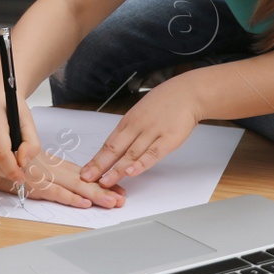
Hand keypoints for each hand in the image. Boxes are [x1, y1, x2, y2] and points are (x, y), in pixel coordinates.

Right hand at [0, 86, 41, 184]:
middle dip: (6, 171)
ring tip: (11, 165)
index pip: (0, 152)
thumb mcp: (28, 122)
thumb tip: (23, 163)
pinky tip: (0, 160)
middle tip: (19, 173)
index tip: (21, 178)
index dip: (11, 169)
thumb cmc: (12, 108)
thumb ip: (31, 143)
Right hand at [0, 151, 127, 209]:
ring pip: (74, 186)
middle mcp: (50, 167)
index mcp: (51, 163)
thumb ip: (44, 171)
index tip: (118, 187)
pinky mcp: (31, 183)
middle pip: (82, 180)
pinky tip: (84, 203)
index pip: (81, 173)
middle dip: (105, 189)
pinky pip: (54, 192)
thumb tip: (65, 181)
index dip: (100, 180)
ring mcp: (42, 175)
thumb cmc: (3, 159)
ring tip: (114, 202)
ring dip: (94, 195)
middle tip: (124, 199)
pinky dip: (69, 197)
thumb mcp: (29, 166)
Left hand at [80, 75, 202, 187]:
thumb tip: (117, 146)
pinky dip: (141, 164)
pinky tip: (132, 172)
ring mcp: (153, 132)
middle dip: (100, 165)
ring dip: (117, 169)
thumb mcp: (141, 112)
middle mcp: (137, 126)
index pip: (109, 143)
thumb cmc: (165, 102)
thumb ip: (131, 129)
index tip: (85, 171)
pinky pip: (153, 154)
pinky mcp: (169, 139)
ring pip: (131, 153)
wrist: (188, 92)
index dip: (96, 159)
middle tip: (87, 179)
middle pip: (115, 148)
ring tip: (105, 181)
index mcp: (129, 121)